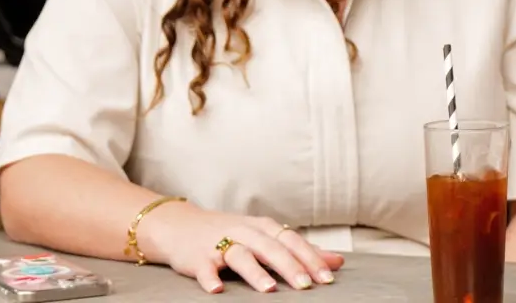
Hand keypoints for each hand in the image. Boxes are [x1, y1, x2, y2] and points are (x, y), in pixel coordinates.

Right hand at [138, 202, 344, 292]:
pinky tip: (216, 289)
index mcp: (264, 228)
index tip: (328, 277)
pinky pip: (204, 267)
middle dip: (290, 266)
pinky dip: (209, 277)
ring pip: (241, 255)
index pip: (292, 241)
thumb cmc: (229, 233)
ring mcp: (219, 243)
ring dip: (255, 272)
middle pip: (270, 248)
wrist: (178, 225)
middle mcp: (244, 232)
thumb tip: (337, 262)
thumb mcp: (266, 237)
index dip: (310, 258)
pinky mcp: (196, 257)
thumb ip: (300, 251)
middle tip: (306, 286)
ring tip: (269, 289)